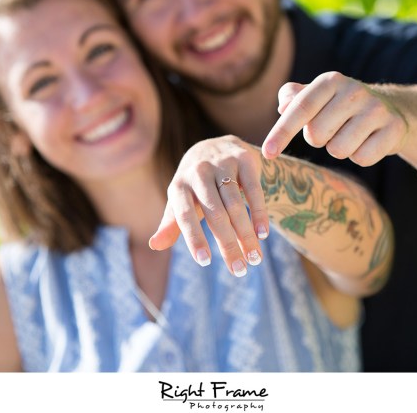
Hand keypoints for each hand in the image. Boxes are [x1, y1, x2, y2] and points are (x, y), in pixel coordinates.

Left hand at [149, 136, 269, 276]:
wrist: (216, 145)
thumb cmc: (195, 185)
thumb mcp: (180, 201)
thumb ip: (171, 224)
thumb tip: (154, 245)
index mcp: (179, 185)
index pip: (184, 215)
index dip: (194, 238)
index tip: (205, 262)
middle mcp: (199, 172)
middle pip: (215, 214)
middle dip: (228, 244)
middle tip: (239, 270)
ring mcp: (222, 163)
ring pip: (235, 204)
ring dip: (246, 234)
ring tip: (254, 258)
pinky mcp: (244, 159)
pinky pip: (254, 189)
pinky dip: (259, 213)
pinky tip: (262, 234)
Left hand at [262, 72, 407, 165]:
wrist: (390, 109)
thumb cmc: (339, 105)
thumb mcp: (316, 95)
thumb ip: (292, 97)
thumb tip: (283, 106)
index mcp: (330, 81)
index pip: (300, 108)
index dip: (281, 132)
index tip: (267, 154)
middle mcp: (354, 91)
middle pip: (316, 135)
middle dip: (318, 139)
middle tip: (332, 128)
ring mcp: (376, 110)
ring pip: (338, 150)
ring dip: (339, 149)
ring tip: (349, 134)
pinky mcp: (394, 129)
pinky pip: (362, 159)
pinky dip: (360, 156)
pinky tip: (367, 141)